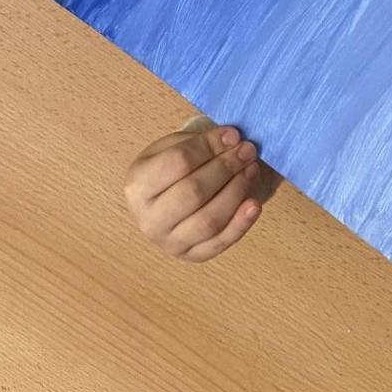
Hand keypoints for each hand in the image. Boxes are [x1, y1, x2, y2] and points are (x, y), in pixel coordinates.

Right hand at [123, 123, 281, 263]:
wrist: (161, 203)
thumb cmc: (169, 170)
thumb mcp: (173, 147)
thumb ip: (200, 142)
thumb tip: (232, 139)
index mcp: (138, 185)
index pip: (177, 163)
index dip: (208, 147)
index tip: (232, 135)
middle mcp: (149, 219)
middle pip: (194, 192)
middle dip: (226, 168)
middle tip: (247, 151)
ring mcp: (169, 243)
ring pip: (209, 220)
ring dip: (236, 192)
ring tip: (251, 169)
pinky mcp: (192, 256)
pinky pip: (220, 243)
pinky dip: (241, 224)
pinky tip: (254, 204)